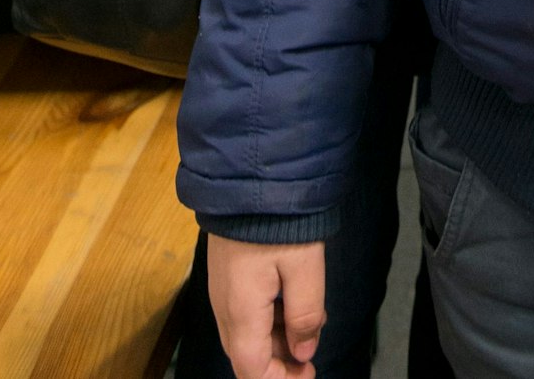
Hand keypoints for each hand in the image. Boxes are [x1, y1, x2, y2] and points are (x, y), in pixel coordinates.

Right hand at [208, 235, 324, 378]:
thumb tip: (303, 352)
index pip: (252, 370)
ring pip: (245, 334)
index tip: (309, 372)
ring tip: (311, 320)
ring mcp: (221, 289)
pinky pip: (243, 312)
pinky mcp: (225, 272)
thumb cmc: (278, 221)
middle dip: (279, 363)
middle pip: (247, 355)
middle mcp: (224, 307)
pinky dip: (268, 318)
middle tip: (310, 350)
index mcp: (241, 313)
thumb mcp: (304, 265)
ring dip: (276, 339)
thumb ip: (305, 313)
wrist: (246, 175)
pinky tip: (292, 299)